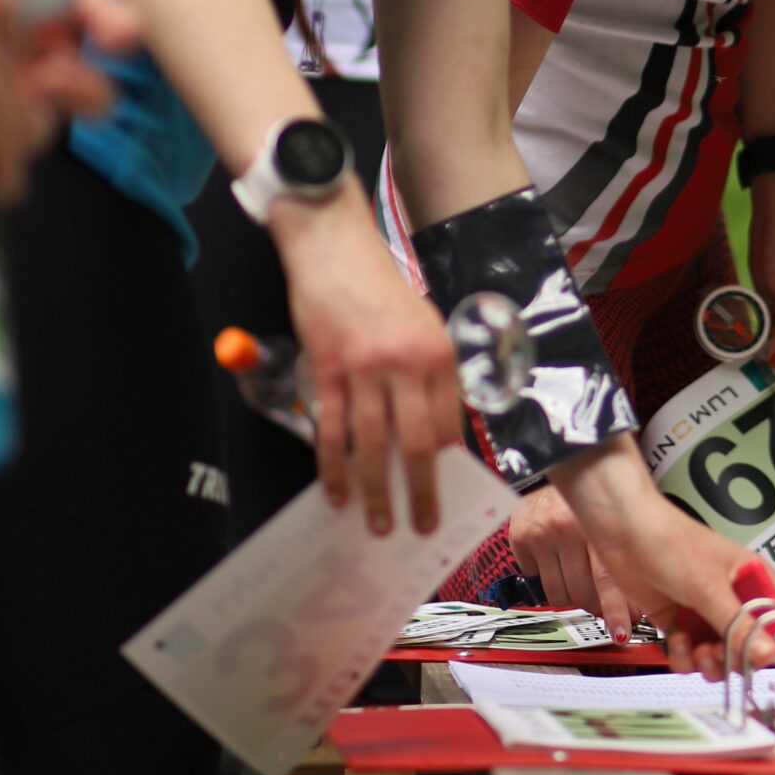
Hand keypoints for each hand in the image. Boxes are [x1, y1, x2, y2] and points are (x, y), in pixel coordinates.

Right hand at [272, 185, 463, 533]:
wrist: (334, 247)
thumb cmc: (381, 287)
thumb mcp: (424, 324)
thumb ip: (432, 374)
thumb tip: (436, 432)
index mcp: (438, 354)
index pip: (448, 424)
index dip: (447, 466)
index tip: (446, 495)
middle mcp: (406, 364)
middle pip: (417, 445)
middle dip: (420, 493)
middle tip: (419, 527)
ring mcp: (364, 369)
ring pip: (373, 445)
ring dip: (375, 492)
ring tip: (376, 524)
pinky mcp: (326, 370)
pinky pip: (332, 430)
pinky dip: (334, 467)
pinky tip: (336, 494)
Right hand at [507, 487, 638, 639]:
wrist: (559, 463)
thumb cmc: (592, 496)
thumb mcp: (612, 518)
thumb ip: (622, 554)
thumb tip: (640, 604)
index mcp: (597, 523)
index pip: (607, 579)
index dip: (616, 610)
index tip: (622, 632)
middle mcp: (567, 527)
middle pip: (581, 592)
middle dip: (594, 604)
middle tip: (600, 603)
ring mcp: (541, 533)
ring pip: (558, 592)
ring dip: (571, 593)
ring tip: (577, 575)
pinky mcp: (520, 536)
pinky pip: (535, 578)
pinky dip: (546, 574)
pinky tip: (554, 554)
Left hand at [553, 437, 774, 677]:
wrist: (622, 531)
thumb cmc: (671, 543)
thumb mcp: (707, 586)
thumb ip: (737, 625)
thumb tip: (768, 656)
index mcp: (755, 580)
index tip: (767, 656)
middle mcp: (735, 599)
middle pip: (756, 647)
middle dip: (738, 658)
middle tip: (718, 654)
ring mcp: (708, 613)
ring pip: (724, 657)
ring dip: (710, 663)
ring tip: (695, 650)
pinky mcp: (681, 623)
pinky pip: (693, 656)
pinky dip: (685, 657)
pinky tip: (676, 639)